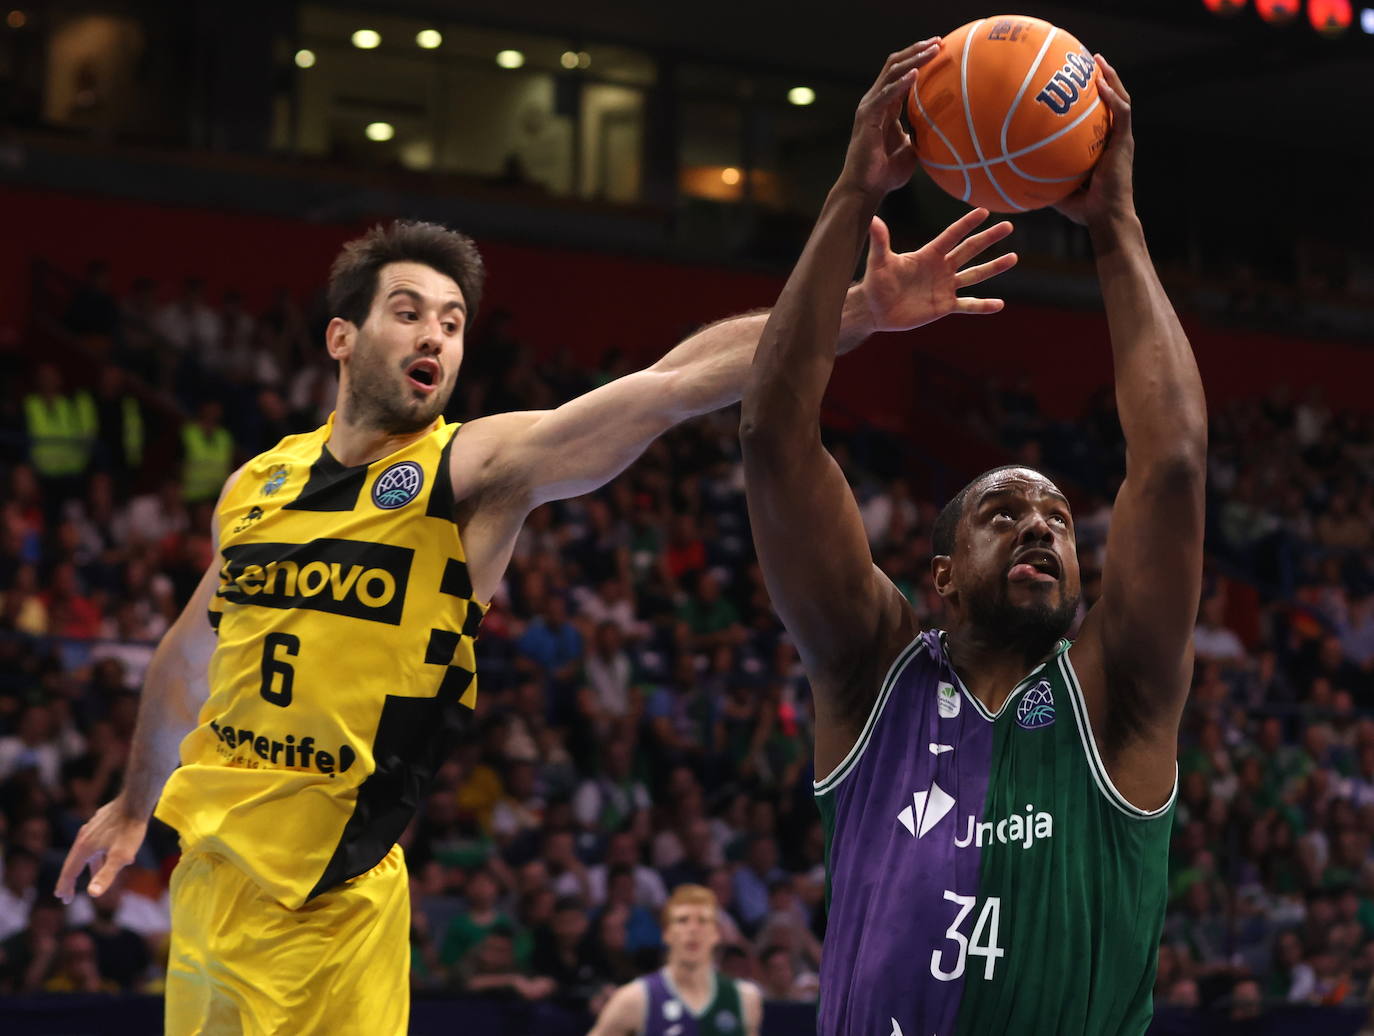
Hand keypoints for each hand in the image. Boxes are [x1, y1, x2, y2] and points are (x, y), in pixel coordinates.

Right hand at [55, 797, 147, 902]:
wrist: (136, 800)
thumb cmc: (130, 830)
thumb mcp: (121, 856)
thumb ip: (106, 875)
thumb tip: (93, 894)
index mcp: (84, 848)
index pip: (70, 871)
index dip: (66, 886)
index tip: (63, 899)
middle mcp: (84, 837)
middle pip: (74, 862)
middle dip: (71, 879)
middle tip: (66, 893)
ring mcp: (92, 828)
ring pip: (87, 852)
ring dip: (88, 866)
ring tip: (93, 876)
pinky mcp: (101, 822)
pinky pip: (96, 842)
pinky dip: (98, 853)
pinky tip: (108, 853)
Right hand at [839, 38, 941, 198]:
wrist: (865, 189)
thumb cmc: (886, 174)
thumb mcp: (911, 150)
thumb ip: (921, 135)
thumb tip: (942, 131)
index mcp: (885, 107)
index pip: (901, 74)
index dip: (919, 59)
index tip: (940, 49)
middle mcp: (875, 102)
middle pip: (895, 65)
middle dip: (917, 50)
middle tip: (939, 41)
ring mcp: (869, 107)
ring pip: (891, 73)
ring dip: (913, 59)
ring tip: (933, 49)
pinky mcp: (867, 117)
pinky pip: (886, 95)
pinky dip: (901, 83)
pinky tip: (916, 74)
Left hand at [849, 209, 1017, 343]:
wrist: (875, 310)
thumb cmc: (876, 283)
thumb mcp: (879, 261)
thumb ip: (880, 241)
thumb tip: (874, 219)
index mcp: (929, 254)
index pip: (952, 235)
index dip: (966, 224)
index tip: (984, 211)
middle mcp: (941, 268)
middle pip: (969, 250)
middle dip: (988, 238)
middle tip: (1008, 226)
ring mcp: (945, 287)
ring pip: (974, 275)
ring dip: (993, 267)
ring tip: (1012, 258)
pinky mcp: (944, 306)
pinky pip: (968, 305)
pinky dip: (982, 306)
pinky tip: (999, 305)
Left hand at [1054, 55, 1133, 227]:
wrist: (1106, 219)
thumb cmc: (1084, 210)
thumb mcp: (1058, 189)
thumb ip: (1042, 177)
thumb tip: (1012, 174)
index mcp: (1103, 147)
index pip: (1100, 116)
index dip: (1093, 98)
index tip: (1077, 82)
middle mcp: (1114, 140)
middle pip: (1113, 101)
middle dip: (1104, 78)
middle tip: (1089, 61)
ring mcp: (1122, 140)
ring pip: (1121, 101)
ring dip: (1111, 78)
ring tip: (1098, 61)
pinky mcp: (1125, 144)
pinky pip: (1121, 113)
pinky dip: (1112, 97)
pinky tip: (1100, 83)